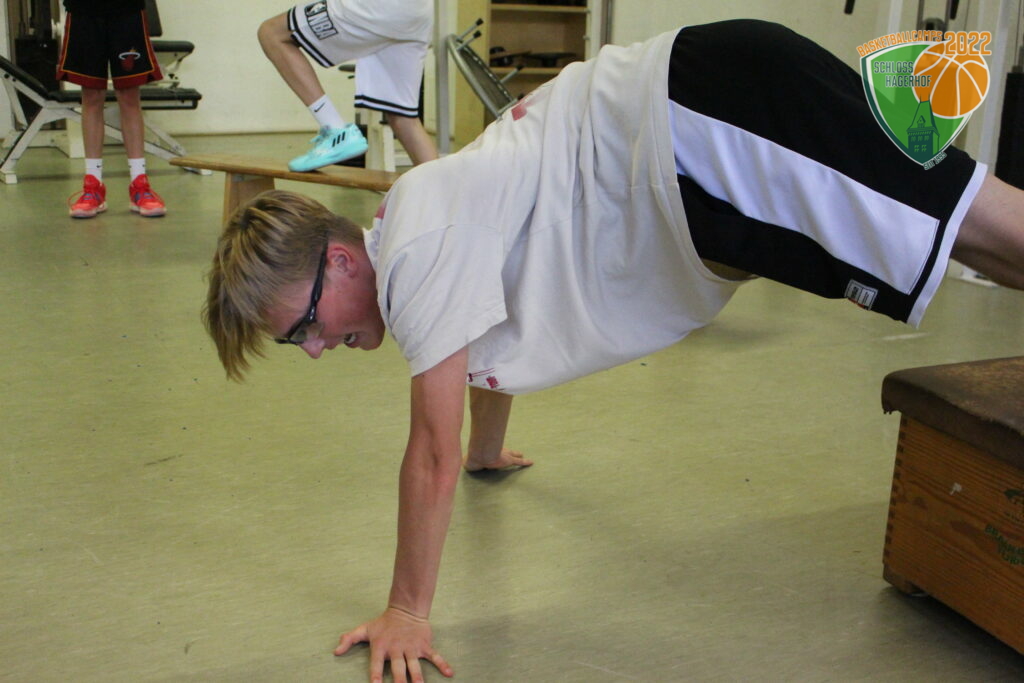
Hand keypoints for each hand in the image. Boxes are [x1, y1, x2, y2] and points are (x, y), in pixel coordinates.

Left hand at [335, 607, 452, 682]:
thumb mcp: (364, 629)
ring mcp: (412, 648)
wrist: (406, 609)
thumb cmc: (384, 623)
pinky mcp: (424, 646)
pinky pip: (435, 656)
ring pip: (415, 666)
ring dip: (418, 679)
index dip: (376, 676)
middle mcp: (397, 649)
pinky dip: (442, 664)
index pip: (377, 665)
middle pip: (399, 670)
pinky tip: (449, 674)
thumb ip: (349, 639)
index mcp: (381, 647)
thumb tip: (335, 651)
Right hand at [463, 447, 532, 471]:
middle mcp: (496, 453)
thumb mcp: (467, 463)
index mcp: (488, 455)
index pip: (493, 453)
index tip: (496, 453)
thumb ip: (465, 464)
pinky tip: (531, 462)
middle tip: (512, 451)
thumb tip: (460, 466)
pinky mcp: (508, 460)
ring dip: (517, 455)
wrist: (479, 456)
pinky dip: (525, 462)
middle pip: (504, 452)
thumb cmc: (472, 459)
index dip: (495, 453)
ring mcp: (503, 456)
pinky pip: (518, 461)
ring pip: (512, 455)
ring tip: (521, 454)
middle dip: (508, 452)